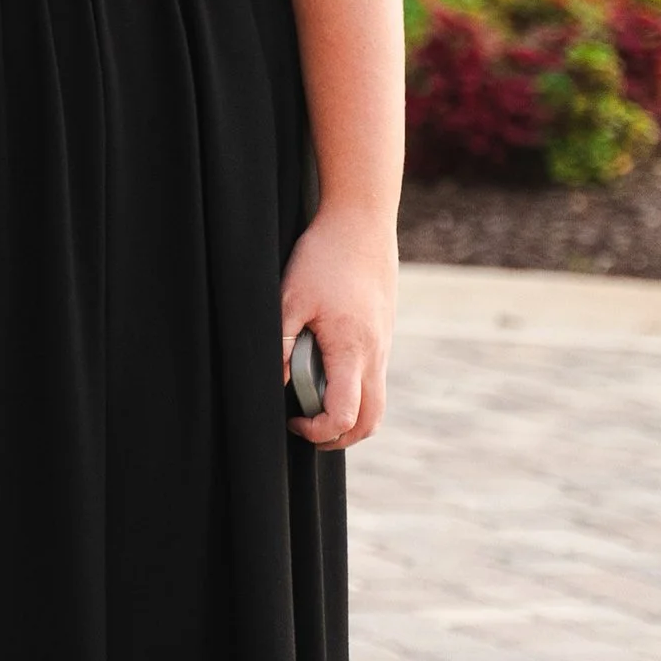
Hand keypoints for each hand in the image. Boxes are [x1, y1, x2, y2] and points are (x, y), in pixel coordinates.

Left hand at [280, 199, 395, 449]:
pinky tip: (325, 370)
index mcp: (353, 351)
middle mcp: (376, 354)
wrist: (362, 222)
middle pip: (370, 421)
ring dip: (349, 415)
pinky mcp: (383, 334)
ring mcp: (384, 345)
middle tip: (305, 426)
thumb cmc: (323, 256)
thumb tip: (275, 383)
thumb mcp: (289, 297)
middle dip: (339, 437)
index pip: (345, 416)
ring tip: (313, 402)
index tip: (292, 418)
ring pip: (377, 402)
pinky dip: (355, 390)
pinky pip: (375, 377)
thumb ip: (280, 343)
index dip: (317, 431)